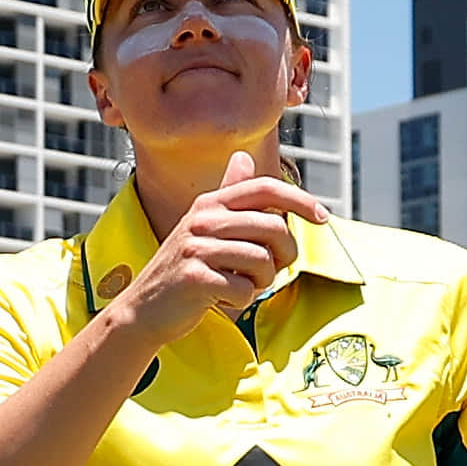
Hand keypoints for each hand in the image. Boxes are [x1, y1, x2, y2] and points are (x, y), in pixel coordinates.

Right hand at [108, 150, 331, 334]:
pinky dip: (241, 300)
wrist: (143, 309)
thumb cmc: (184, 269)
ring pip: (263, 262)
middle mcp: (203, 219)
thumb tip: (244, 157)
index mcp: (210, 203)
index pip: (265, 188)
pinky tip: (221, 298)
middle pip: (275, 228)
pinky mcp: (194, 278)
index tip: (323, 217)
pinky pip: (244, 289)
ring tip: (240, 285)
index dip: (300, 199)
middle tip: (268, 271)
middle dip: (284, 255)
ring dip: (261, 282)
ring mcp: (196, 248)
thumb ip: (228, 194)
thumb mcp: (203, 226)